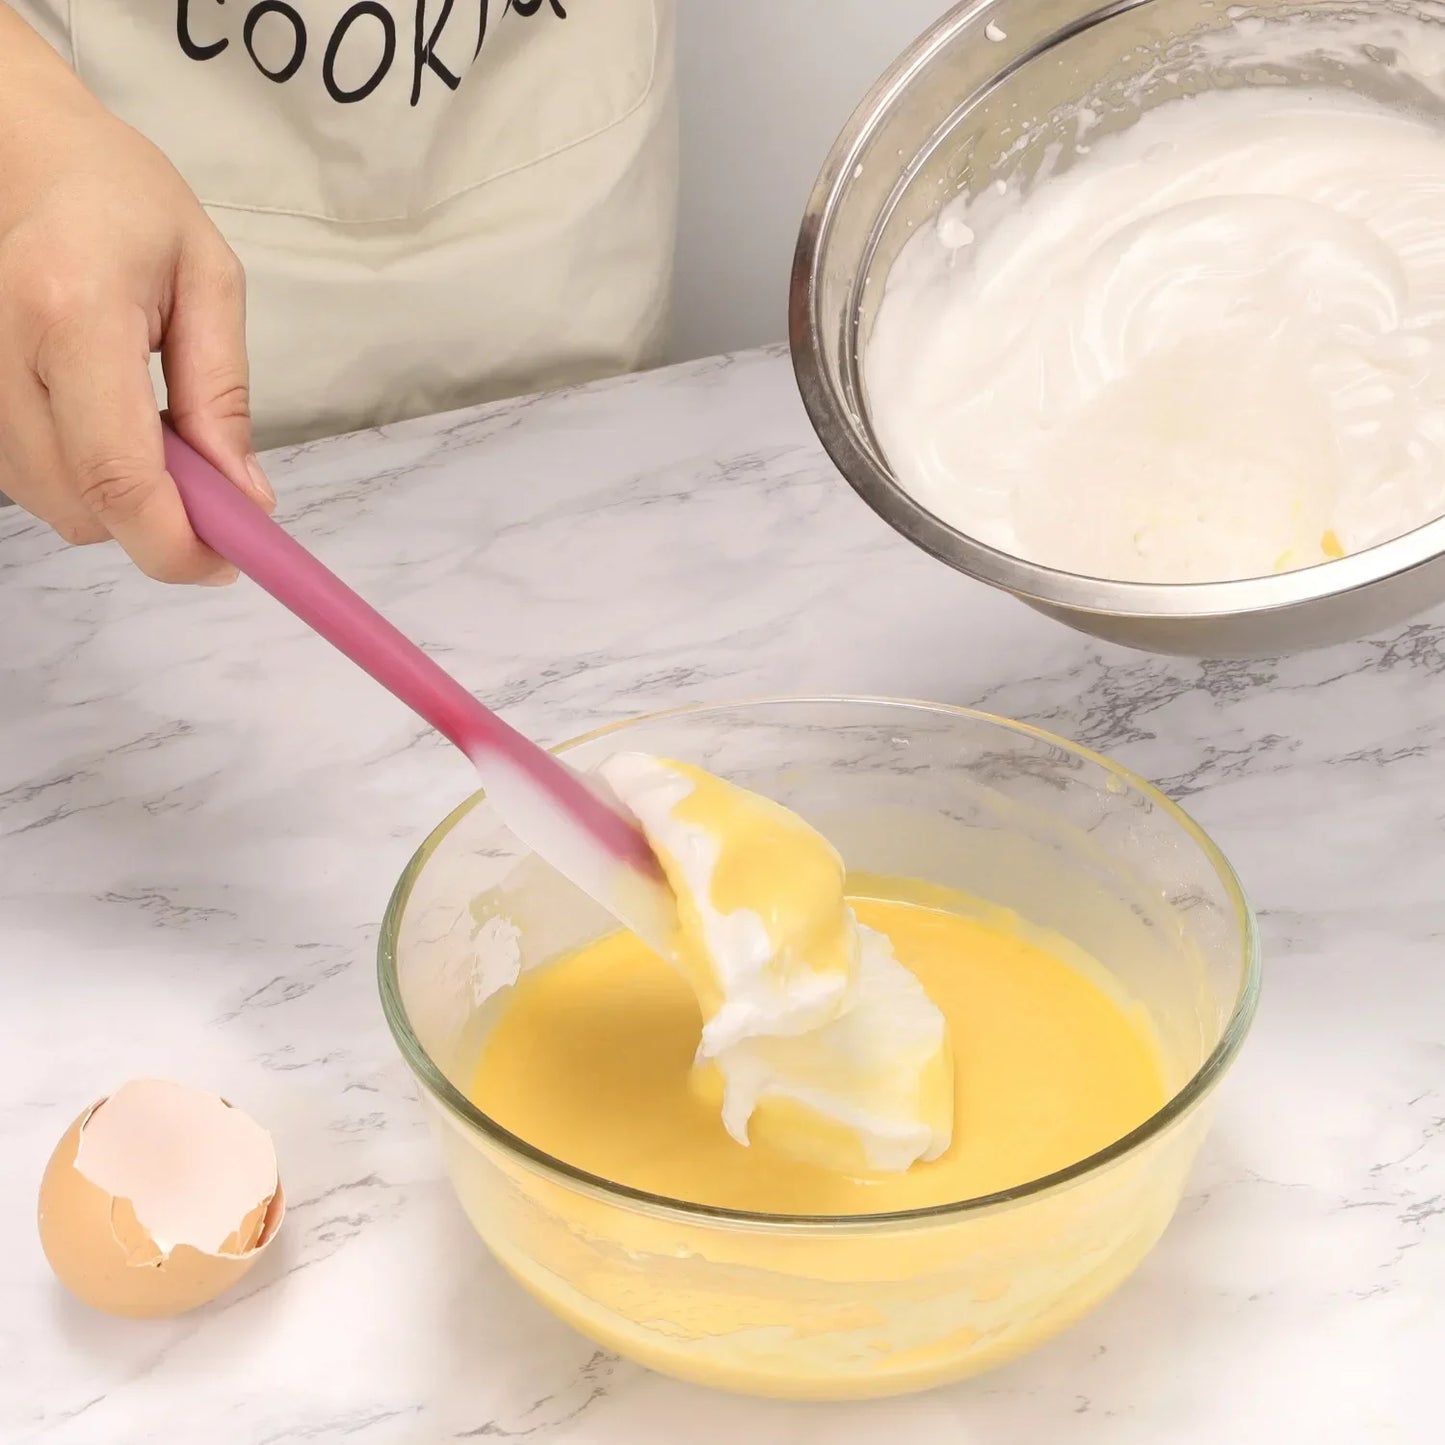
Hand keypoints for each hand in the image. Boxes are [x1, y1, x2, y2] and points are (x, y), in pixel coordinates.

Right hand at [0, 15, 272, 583]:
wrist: (15, 145)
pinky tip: (105, 419)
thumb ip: (224, 396)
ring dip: (116, 498)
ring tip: (152, 427)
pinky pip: (25, 475)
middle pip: (80, 508)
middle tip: (211, 489)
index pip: (117, 476)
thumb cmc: (119, 196)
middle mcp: (2, 355)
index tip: (225, 561)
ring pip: (50, 502)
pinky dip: (79, 474)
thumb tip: (244, 499)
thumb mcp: (206, 279)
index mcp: (74, 315)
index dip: (173, 544)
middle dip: (156, 525)